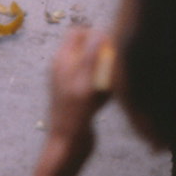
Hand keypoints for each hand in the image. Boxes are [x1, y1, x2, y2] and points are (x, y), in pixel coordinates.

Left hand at [45, 27, 111, 168]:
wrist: (66, 144)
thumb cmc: (74, 112)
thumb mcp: (84, 80)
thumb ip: (90, 55)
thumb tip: (99, 32)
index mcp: (60, 59)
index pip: (76, 32)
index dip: (94, 34)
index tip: (111, 44)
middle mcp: (63, 68)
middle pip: (86, 48)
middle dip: (103, 52)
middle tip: (114, 65)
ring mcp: (71, 82)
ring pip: (93, 66)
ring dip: (105, 71)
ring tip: (109, 85)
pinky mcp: (79, 97)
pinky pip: (96, 84)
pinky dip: (105, 87)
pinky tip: (107, 100)